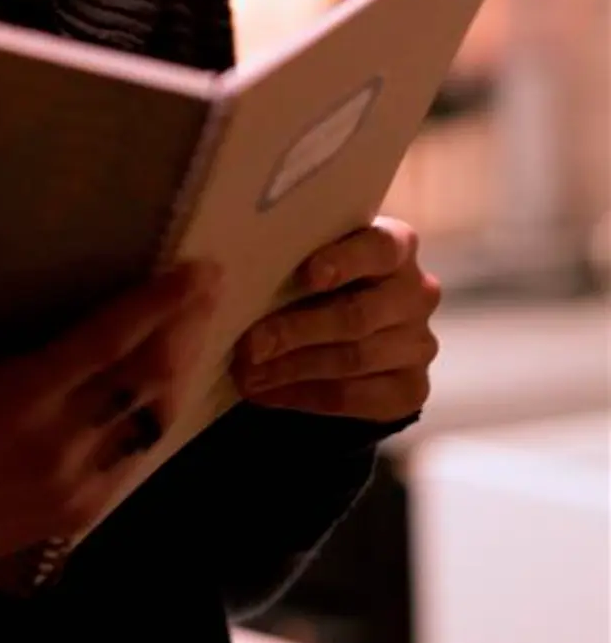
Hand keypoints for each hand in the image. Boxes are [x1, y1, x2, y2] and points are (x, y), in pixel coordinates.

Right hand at [0, 243, 219, 575]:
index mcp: (19, 400)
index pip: (106, 343)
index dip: (155, 305)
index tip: (192, 271)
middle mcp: (59, 442)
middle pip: (145, 379)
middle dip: (183, 328)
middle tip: (211, 284)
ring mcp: (75, 483)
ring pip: (151, 421)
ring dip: (181, 370)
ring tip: (200, 324)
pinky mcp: (79, 512)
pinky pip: (137, 458)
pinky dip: (160, 417)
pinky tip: (168, 390)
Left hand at [231, 217, 440, 422]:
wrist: (352, 328)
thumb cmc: (319, 276)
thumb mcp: (312, 256)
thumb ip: (293, 254)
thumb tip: (223, 265)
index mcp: (396, 244)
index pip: (379, 248)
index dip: (345, 261)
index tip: (308, 275)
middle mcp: (417, 292)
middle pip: (358, 315)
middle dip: (297, 331)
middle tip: (250, 345)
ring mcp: (419, 343)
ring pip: (353, 360)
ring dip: (293, 369)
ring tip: (248, 373)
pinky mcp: (412, 388)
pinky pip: (354, 398)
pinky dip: (303, 396)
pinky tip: (268, 393)